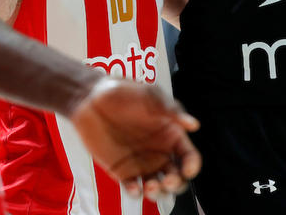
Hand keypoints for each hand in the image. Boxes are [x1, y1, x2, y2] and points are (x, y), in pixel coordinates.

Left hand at [70, 78, 200, 198]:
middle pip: (177, 177)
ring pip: (158, 188)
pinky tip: (134, 187)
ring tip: (150, 186)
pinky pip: (133, 188)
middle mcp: (159, 150)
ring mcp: (141, 162)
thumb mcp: (149, 95)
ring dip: (159, 194)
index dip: (192, 165)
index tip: (187, 169)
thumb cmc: (123, 92)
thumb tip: (194, 124)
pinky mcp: (122, 170)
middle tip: (167, 180)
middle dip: (177, 184)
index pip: (188, 155)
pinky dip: (135, 193)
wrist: (91, 99)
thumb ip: (170, 110)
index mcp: (170, 133)